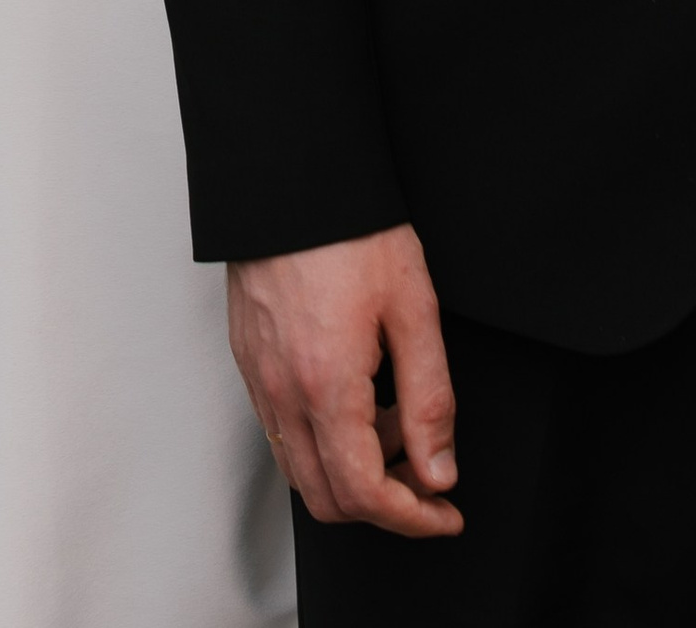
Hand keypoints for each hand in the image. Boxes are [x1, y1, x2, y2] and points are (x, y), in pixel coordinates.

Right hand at [227, 227, 463, 539]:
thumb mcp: (414, 310)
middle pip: (326, 501)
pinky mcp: (250, 360)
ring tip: (397, 421)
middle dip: (384, 505)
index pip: (364, 496)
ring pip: (301, 471)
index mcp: (326, 387)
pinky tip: (361, 395)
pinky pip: (282, 431)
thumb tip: (438, 474)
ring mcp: (259, 378)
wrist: (291, 175)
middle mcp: (282, 394)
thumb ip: (431, 401)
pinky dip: (325, 440)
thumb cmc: (350, 230)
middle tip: (426, 473)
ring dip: (353, 472)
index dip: (413, 520)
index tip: (446, 513)